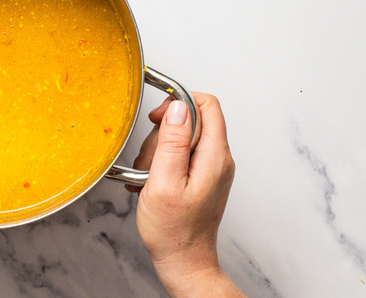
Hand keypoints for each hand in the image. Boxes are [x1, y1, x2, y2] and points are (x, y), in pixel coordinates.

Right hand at [130, 93, 241, 296]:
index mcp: (214, 156)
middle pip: (191, 120)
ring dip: (158, 150)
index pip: (206, 105)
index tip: (156, 119)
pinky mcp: (201, 177)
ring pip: (182, 137)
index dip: (179, 104)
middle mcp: (218, 159)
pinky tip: (151, 180)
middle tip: (148, 158)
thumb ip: (173, 141)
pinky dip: (161, 162)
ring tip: (147, 174)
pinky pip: (180, 155)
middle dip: (162, 133)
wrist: (183, 261)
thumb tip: (179, 107)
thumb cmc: (173, 230)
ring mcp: (211, 168)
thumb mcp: (164, 181)